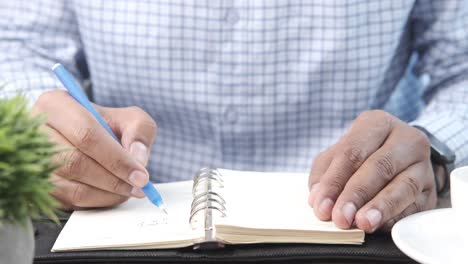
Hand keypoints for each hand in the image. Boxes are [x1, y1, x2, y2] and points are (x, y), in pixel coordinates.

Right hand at [33, 91, 156, 209]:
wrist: (82, 137)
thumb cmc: (106, 125)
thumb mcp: (129, 118)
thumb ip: (140, 131)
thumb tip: (137, 158)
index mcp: (56, 105)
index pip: (87, 134)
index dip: (117, 159)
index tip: (141, 176)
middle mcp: (36, 131)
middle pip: (75, 162)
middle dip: (113, 180)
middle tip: (138, 187)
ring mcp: (32, 161)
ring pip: (70, 187)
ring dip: (106, 194)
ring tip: (128, 191)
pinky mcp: (37, 186)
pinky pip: (67, 202)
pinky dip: (95, 202)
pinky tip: (111, 195)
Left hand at [308, 110, 436, 232]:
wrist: (402, 154)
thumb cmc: (363, 153)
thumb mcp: (338, 154)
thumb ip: (324, 174)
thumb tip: (319, 199)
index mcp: (377, 123)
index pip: (352, 152)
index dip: (335, 181)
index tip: (322, 206)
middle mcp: (405, 138)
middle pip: (379, 166)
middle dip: (357, 195)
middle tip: (341, 217)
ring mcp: (423, 163)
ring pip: (404, 186)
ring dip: (382, 207)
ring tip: (364, 223)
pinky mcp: (432, 188)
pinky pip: (418, 204)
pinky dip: (398, 217)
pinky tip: (382, 226)